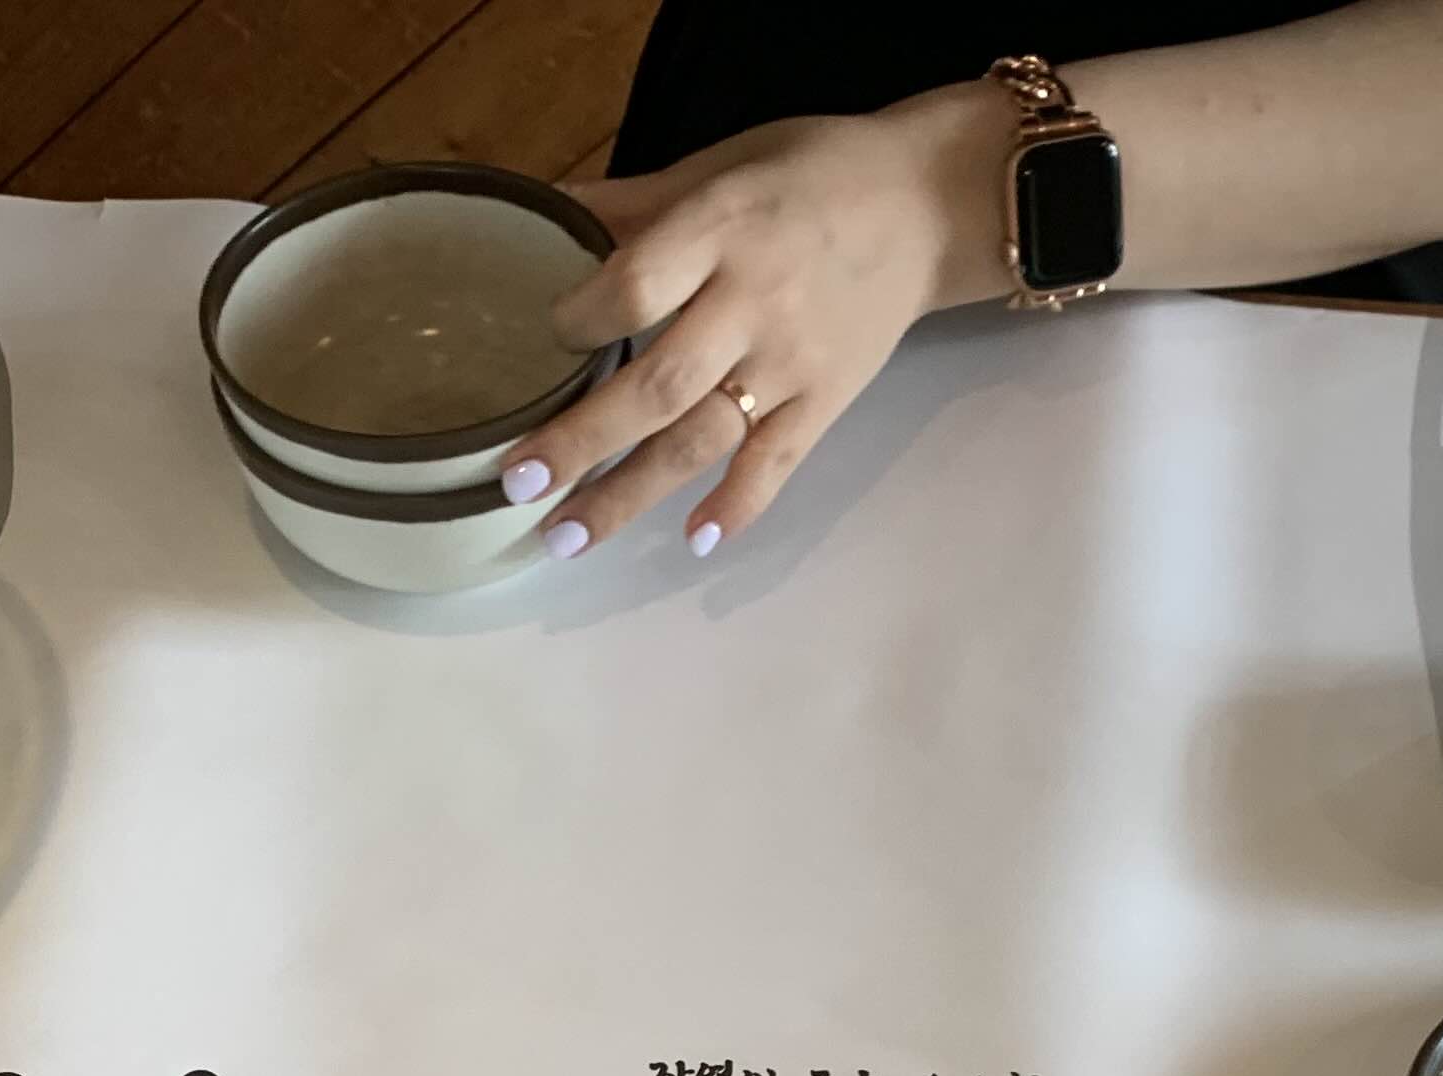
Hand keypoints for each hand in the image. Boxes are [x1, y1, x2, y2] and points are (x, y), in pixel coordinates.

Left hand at [500, 89, 1014, 560]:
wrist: (925, 204)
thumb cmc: (808, 177)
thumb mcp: (719, 166)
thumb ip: (634, 204)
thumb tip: (540, 215)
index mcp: (721, 229)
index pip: (637, 286)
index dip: (583, 318)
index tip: (547, 337)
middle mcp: (753, 302)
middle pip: (657, 384)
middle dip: (582, 440)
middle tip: (517, 484)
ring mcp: (792, 360)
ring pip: (702, 438)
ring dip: (630, 493)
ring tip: (567, 537)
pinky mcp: (826, 399)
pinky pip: (777, 462)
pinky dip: (739, 504)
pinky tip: (694, 542)